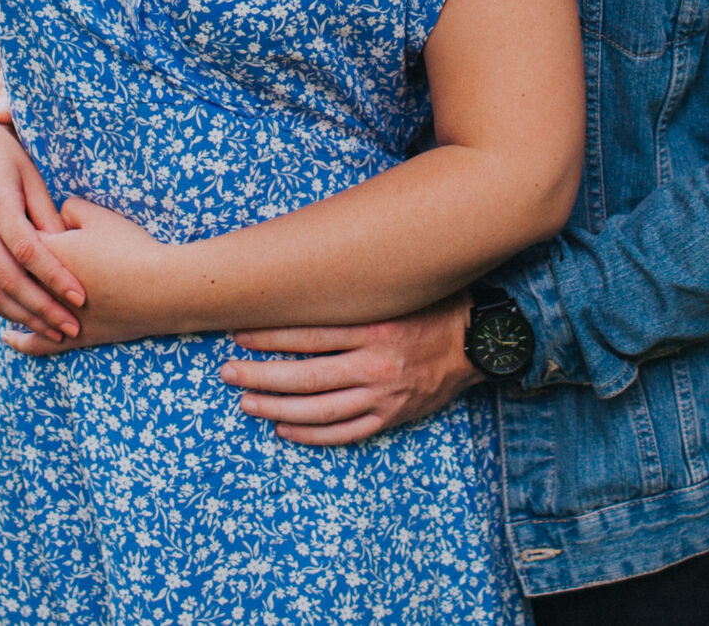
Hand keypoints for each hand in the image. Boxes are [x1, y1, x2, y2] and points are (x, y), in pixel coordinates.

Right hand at [0, 102, 83, 342]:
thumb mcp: (28, 172)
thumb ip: (46, 212)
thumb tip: (70, 249)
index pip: (29, 252)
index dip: (56, 278)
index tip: (82, 297)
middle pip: (9, 281)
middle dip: (43, 309)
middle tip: (73, 328)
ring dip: (22, 316)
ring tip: (53, 331)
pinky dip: (0, 306)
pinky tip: (24, 316)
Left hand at [2, 197, 172, 353]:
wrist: (160, 287)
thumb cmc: (129, 247)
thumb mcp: (98, 216)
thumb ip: (69, 208)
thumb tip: (56, 214)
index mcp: (43, 252)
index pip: (12, 237)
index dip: (13, 227)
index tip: (13, 219)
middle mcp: (41, 287)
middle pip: (10, 274)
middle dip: (5, 262)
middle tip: (3, 248)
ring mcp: (55, 316)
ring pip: (19, 309)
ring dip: (9, 300)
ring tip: (2, 290)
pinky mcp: (73, 337)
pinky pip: (37, 343)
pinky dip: (20, 340)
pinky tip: (8, 337)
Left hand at [219, 295, 482, 445]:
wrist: (479, 341)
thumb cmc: (434, 306)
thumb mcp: (396, 289)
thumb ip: (355, 289)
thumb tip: (304, 274)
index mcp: (375, 327)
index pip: (310, 334)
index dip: (270, 336)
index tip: (239, 332)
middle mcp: (377, 365)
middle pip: (306, 376)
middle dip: (261, 375)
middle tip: (228, 372)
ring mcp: (384, 395)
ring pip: (320, 409)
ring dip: (277, 408)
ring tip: (247, 403)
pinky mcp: (392, 416)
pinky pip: (346, 432)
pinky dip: (313, 434)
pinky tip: (285, 429)